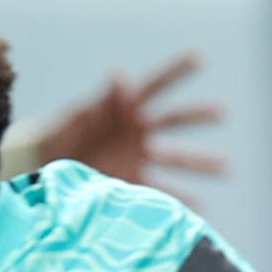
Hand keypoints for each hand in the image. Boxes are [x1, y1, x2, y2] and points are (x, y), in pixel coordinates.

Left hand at [35, 51, 224, 191]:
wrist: (46, 169)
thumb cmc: (60, 135)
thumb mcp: (78, 116)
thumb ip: (101, 100)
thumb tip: (121, 76)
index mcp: (126, 110)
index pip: (155, 86)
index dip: (176, 71)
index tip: (199, 58)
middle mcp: (138, 133)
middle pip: (174, 121)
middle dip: (198, 117)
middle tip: (222, 114)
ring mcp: (138, 160)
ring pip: (175, 159)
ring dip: (201, 163)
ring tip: (226, 168)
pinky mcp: (132, 185)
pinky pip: (161, 193)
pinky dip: (180, 202)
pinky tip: (199, 212)